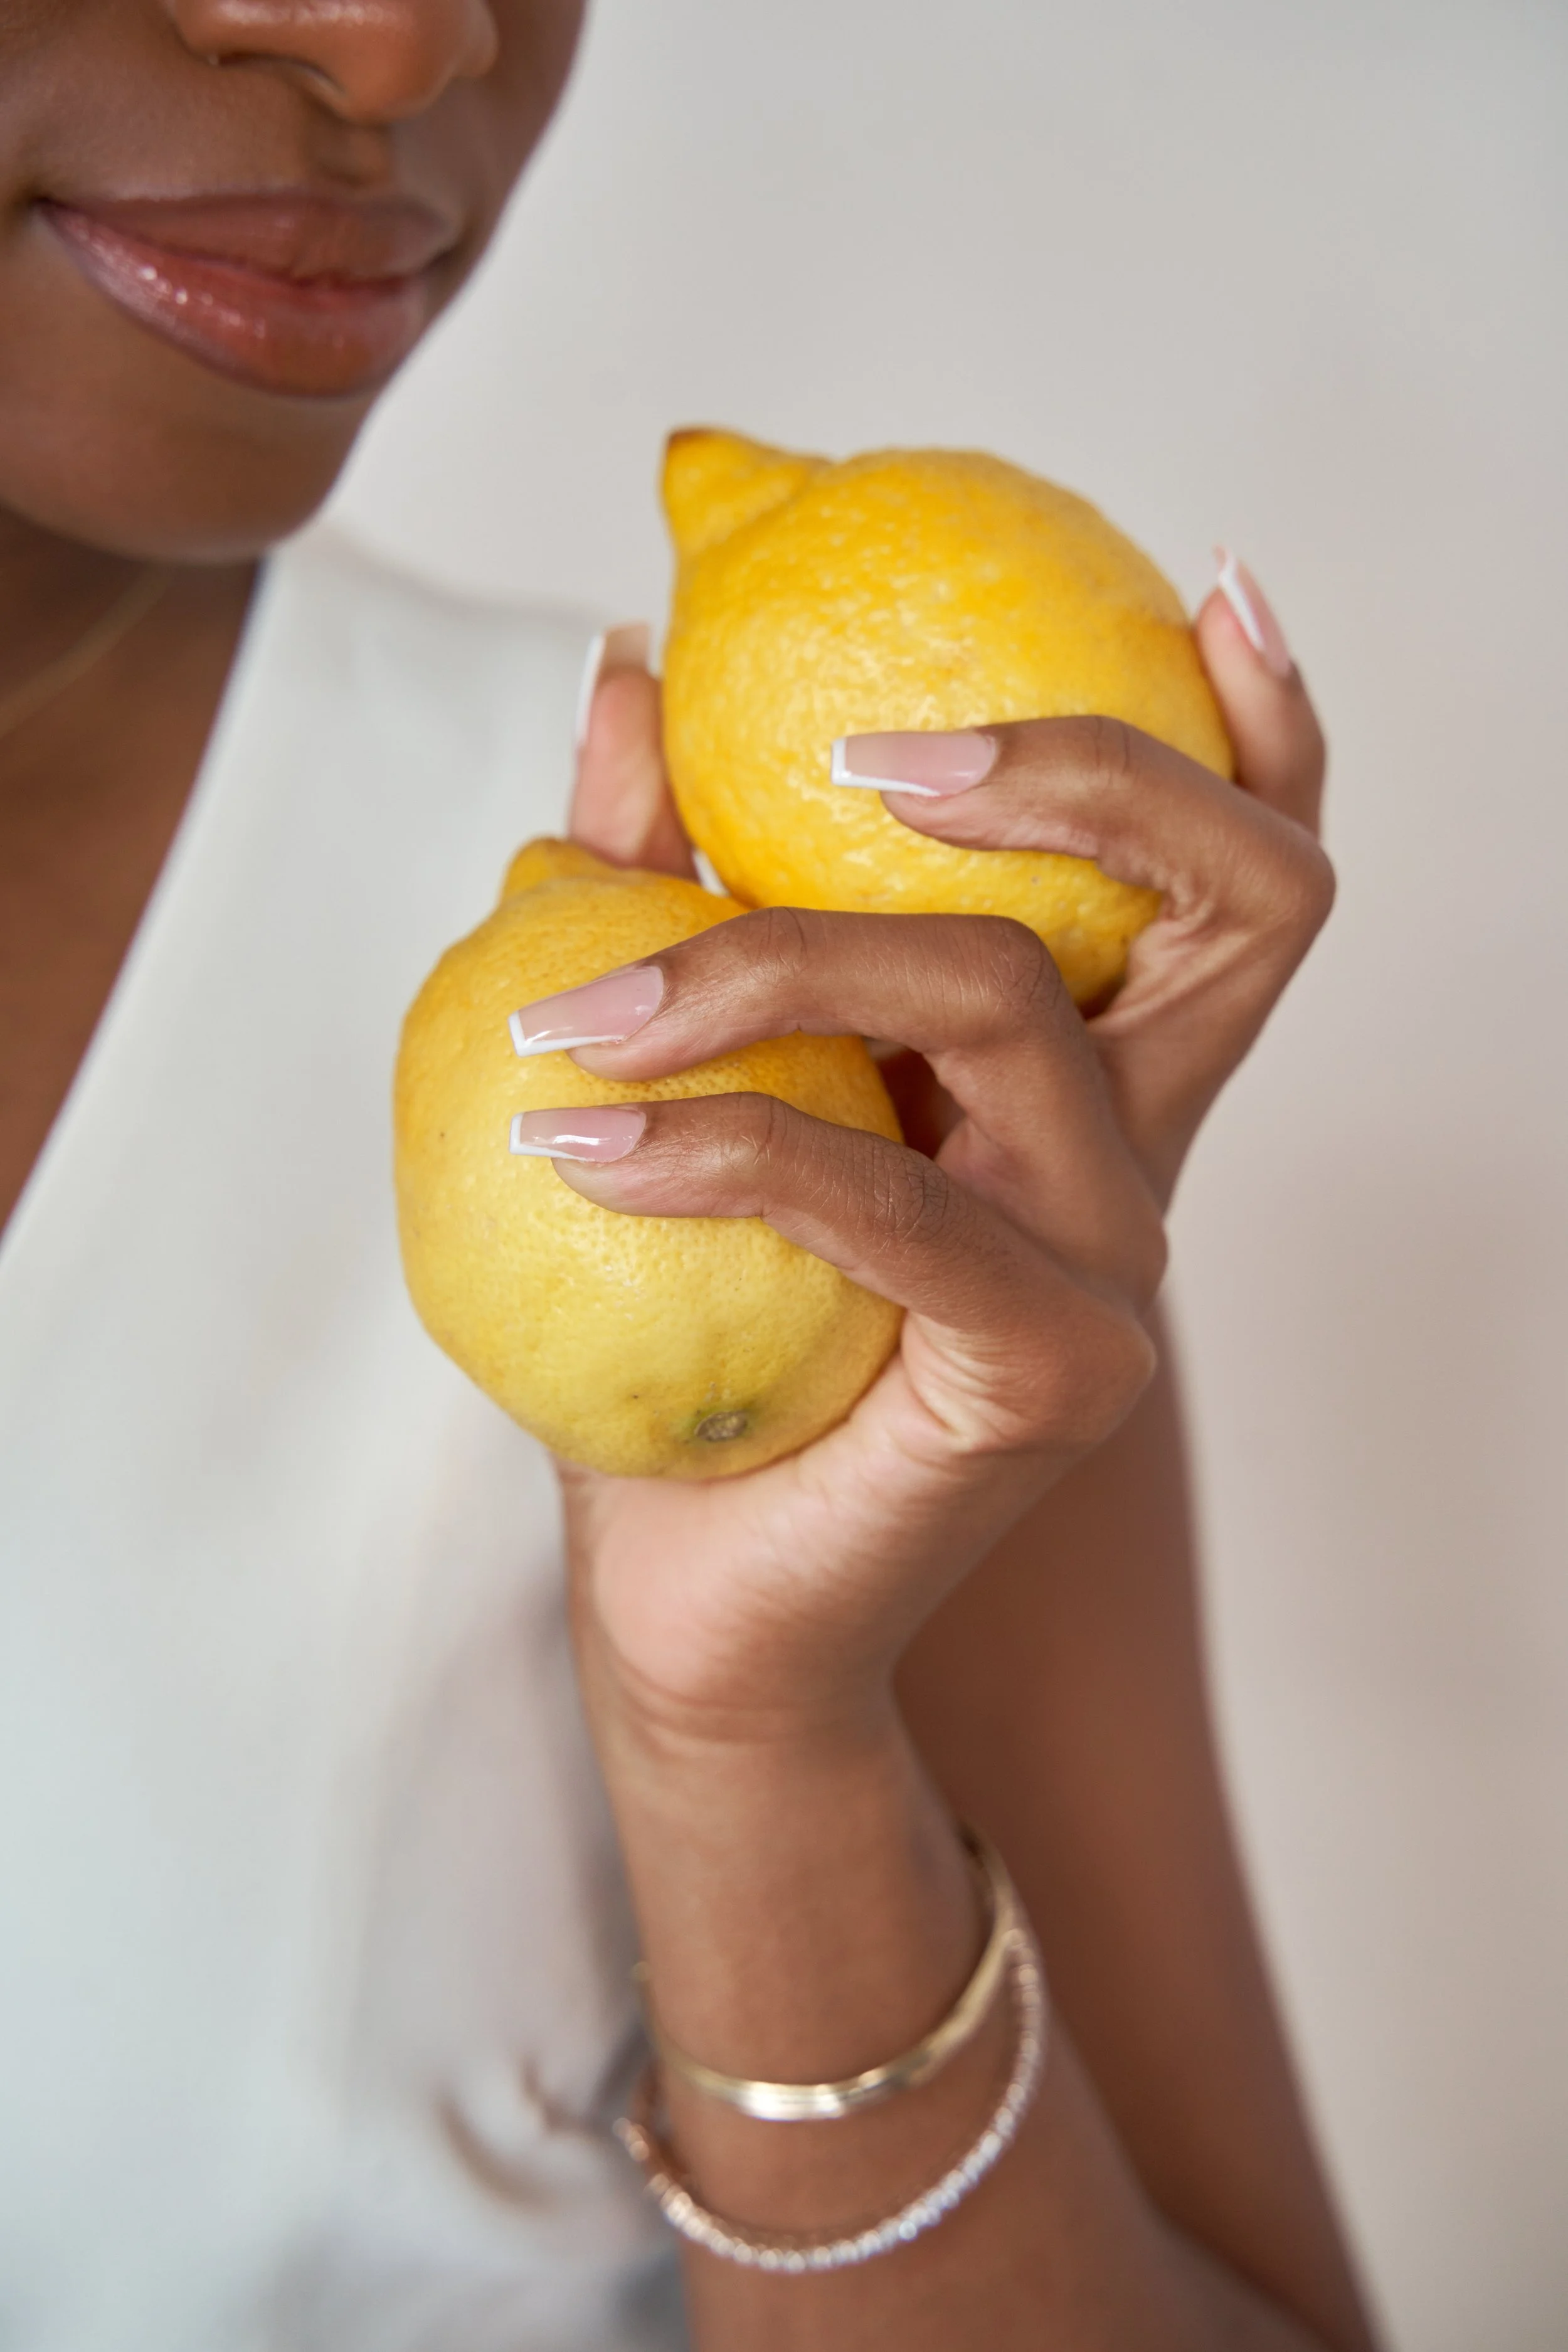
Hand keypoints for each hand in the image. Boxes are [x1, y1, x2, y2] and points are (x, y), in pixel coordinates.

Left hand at [555, 580, 1328, 1745]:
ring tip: (568, 1016)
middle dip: (1072, 769)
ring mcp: (1120, 1261)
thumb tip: (622, 670)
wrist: (706, 1592)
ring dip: (763, 957)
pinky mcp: (1054, 1367)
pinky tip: (571, 1135)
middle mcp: (1142, 1152)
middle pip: (1219, 898)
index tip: (1212, 577)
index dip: (1268, 726)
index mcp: (1089, 1075)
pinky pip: (886, 1195)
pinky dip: (717, 1141)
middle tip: (863, 756)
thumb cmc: (700, 1340)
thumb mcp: (683, 1074)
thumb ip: (666, 880)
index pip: (1240, 881)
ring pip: (998, 1002)